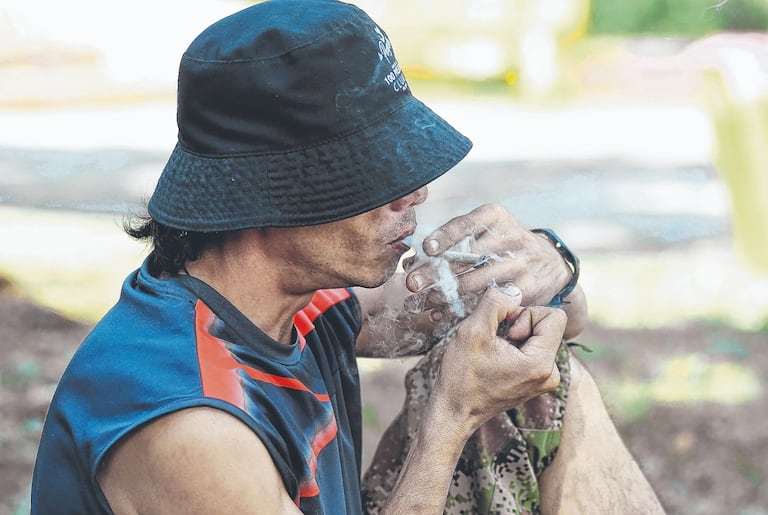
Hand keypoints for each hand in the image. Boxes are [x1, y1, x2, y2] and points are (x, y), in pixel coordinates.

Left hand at [404, 203, 573, 321]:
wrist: (550, 263)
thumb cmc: (503, 245)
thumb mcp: (486, 231)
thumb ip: (452, 241)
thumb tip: (412, 259)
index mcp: (496, 217)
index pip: (466, 224)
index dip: (445, 237)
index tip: (426, 249)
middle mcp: (511, 237)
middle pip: (468, 256)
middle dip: (436, 271)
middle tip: (411, 283)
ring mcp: (521, 264)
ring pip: (476, 282)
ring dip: (446, 295)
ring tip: (424, 301)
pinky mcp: (527, 289)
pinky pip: (489, 302)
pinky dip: (462, 310)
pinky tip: (442, 314)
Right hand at [430, 285, 565, 431]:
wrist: (455, 411)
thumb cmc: (462, 375)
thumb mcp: (473, 330)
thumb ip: (496, 302)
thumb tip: (514, 291)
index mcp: (541, 363)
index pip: (555, 316)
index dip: (527, 314)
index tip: (506, 332)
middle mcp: (551, 374)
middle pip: (548, 325)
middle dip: (521, 324)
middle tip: (497, 342)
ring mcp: (545, 380)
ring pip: (540, 336)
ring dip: (517, 336)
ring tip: (495, 352)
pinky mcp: (537, 381)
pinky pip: (534, 349)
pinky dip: (516, 347)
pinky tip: (497, 359)